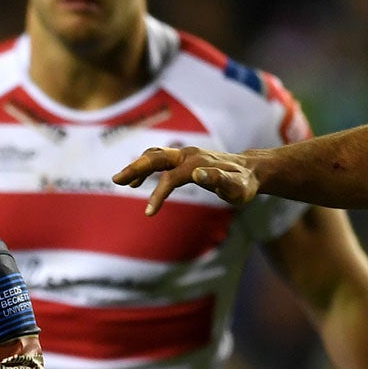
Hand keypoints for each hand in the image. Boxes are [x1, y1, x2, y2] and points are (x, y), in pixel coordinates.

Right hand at [112, 145, 261, 215]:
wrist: (251, 170)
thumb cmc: (245, 184)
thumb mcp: (238, 188)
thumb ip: (220, 180)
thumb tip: (198, 174)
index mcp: (198, 163)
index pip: (171, 178)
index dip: (158, 194)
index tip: (149, 213)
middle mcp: (189, 155)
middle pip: (156, 157)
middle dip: (136, 168)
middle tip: (117, 180)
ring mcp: (185, 155)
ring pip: (155, 155)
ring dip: (137, 166)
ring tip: (122, 181)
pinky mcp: (184, 159)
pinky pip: (160, 159)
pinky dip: (146, 167)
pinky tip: (137, 182)